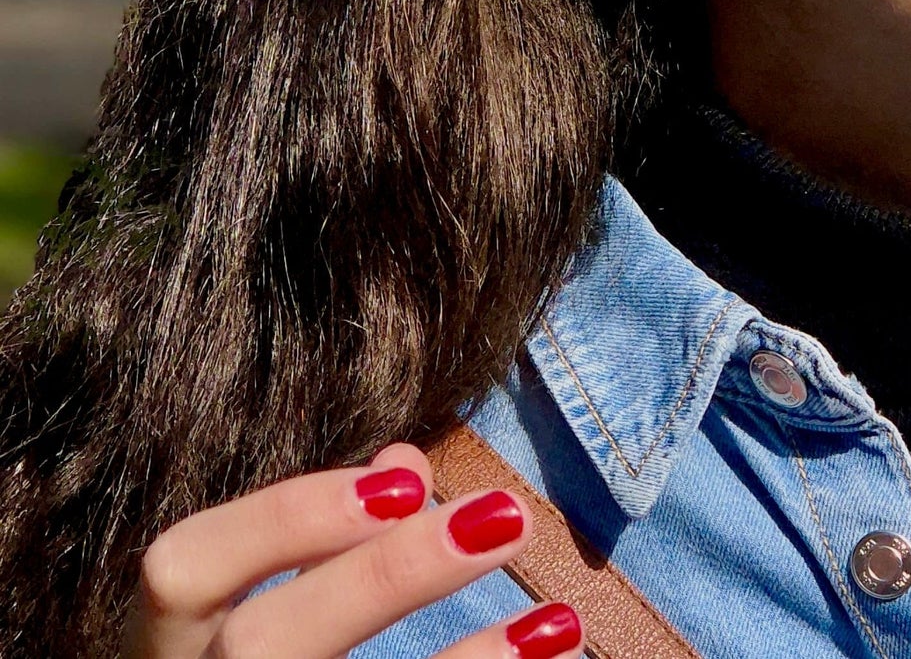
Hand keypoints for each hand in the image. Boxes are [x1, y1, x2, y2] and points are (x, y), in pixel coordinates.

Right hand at [123, 442, 583, 658]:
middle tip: (506, 517)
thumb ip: (324, 535)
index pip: (182, 568)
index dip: (287, 520)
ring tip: (557, 622)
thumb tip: (403, 459)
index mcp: (165, 643)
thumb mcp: (253, 606)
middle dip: (386, 577)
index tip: (404, 482)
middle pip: (261, 645)